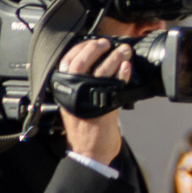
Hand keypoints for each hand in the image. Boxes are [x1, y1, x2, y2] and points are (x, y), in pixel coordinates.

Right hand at [57, 37, 130, 164]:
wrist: (90, 151)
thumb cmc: (85, 125)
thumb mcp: (76, 101)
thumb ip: (80, 83)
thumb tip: (93, 59)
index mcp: (64, 90)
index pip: (66, 63)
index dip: (81, 48)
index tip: (94, 41)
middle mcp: (73, 94)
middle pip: (80, 64)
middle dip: (95, 49)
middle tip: (108, 43)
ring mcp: (87, 101)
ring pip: (101, 72)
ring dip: (115, 58)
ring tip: (124, 51)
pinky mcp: (104, 108)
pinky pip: (115, 86)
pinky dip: (122, 74)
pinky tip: (126, 67)